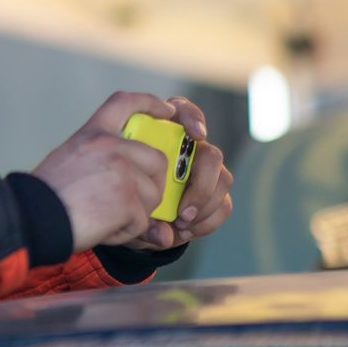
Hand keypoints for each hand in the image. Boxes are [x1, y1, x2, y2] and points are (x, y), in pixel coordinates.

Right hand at [32, 92, 175, 251]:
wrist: (32, 217)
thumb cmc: (46, 196)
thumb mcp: (70, 160)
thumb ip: (104, 161)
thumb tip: (144, 187)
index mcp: (93, 134)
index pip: (126, 103)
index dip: (150, 103)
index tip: (167, 110)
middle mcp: (110, 147)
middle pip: (157, 160)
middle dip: (153, 184)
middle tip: (133, 202)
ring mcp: (121, 172)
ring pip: (153, 195)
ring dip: (135, 214)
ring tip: (104, 218)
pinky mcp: (126, 200)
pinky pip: (142, 222)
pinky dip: (125, 232)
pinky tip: (101, 229)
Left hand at [119, 95, 234, 250]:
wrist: (133, 221)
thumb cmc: (124, 200)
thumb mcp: (122, 207)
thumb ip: (140, 219)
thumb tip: (164, 236)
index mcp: (160, 137)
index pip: (181, 110)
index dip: (192, 116)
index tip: (195, 134)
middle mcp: (187, 151)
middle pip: (210, 153)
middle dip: (202, 183)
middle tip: (183, 210)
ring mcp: (204, 172)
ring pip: (224, 178)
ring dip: (205, 205)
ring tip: (181, 223)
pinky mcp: (215, 194)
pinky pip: (225, 204)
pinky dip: (208, 221)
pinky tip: (187, 231)